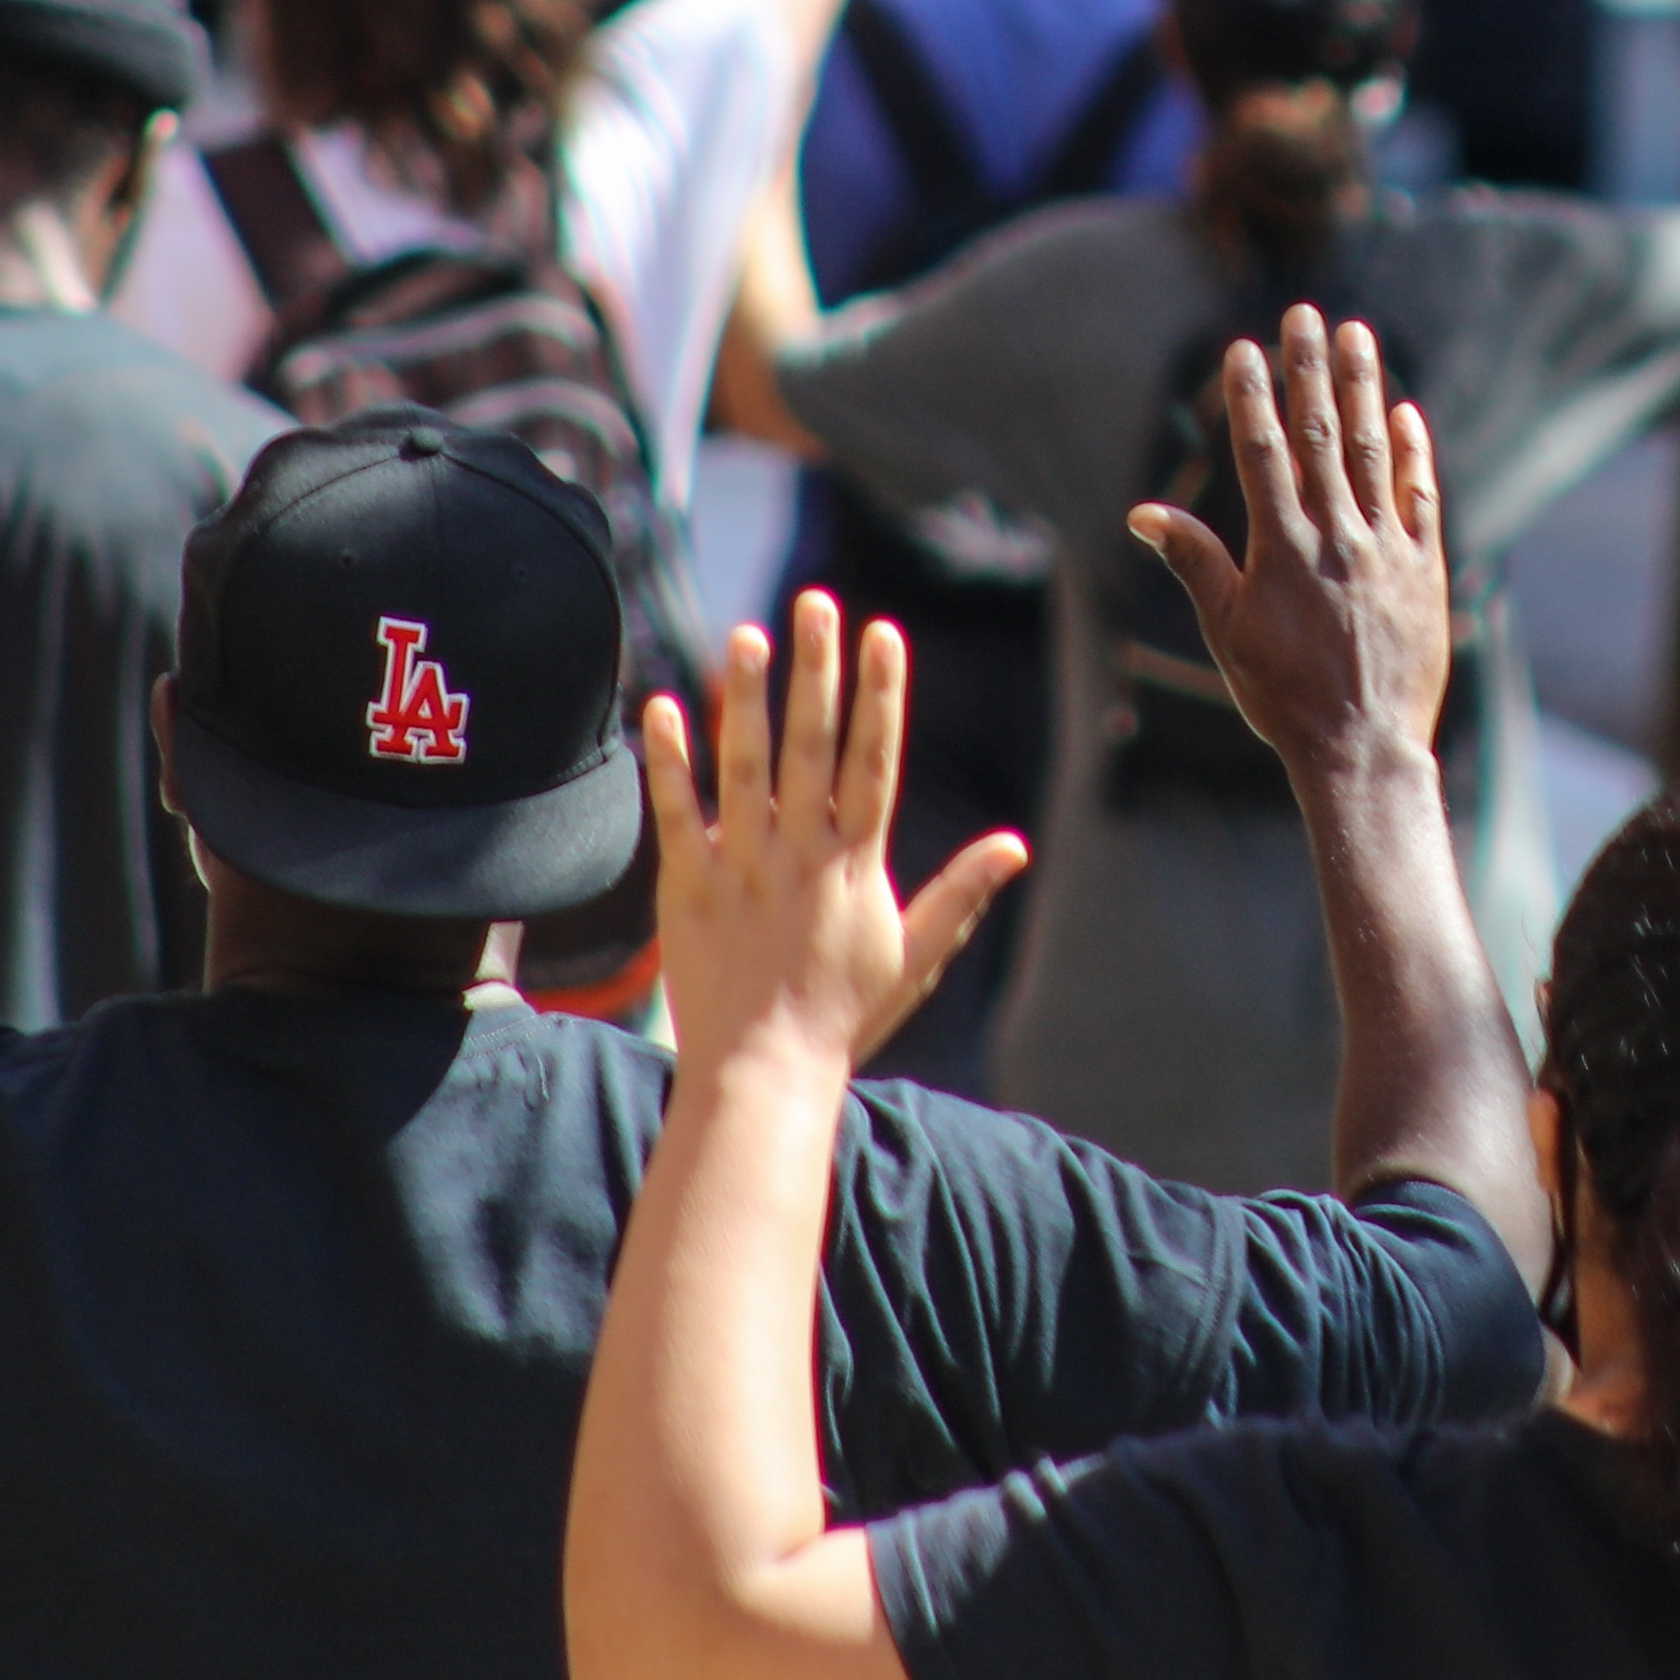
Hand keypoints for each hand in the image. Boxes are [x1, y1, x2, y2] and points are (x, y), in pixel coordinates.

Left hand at [640, 597, 1022, 1085]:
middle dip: (817, 670)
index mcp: (857, 864)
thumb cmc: (844, 1016)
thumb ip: (961, 891)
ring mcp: (743, 868)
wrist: (764, 1077)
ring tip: (745, 633)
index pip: (875, 761)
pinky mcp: (688, 888)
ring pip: (745, 767)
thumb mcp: (916, 954)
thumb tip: (1017, 846)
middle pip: (813, 747)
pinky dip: (669, 761)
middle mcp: (802, 855)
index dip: (881, 695)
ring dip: (746, 698)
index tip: (884, 633)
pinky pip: (676, 814)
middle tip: (815, 602)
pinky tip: (663, 704)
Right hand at [1130, 306, 1452, 772]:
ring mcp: (1386, 549)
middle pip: (1321, 436)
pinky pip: (1421, 498)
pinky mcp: (1424, 570)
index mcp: (1282, 548)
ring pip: (1373, 452)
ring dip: (1364, 390)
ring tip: (1358, 335)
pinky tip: (1406, 413)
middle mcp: (1337, 536)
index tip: (1247, 348)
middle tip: (1305, 315)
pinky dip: (1414, 453)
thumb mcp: (1225, 631)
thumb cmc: (1282, 696)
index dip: (1253, 396)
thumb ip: (1194, 561)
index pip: (1264, 452)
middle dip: (1310, 369)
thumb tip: (1144, 511)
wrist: (1362, 749)